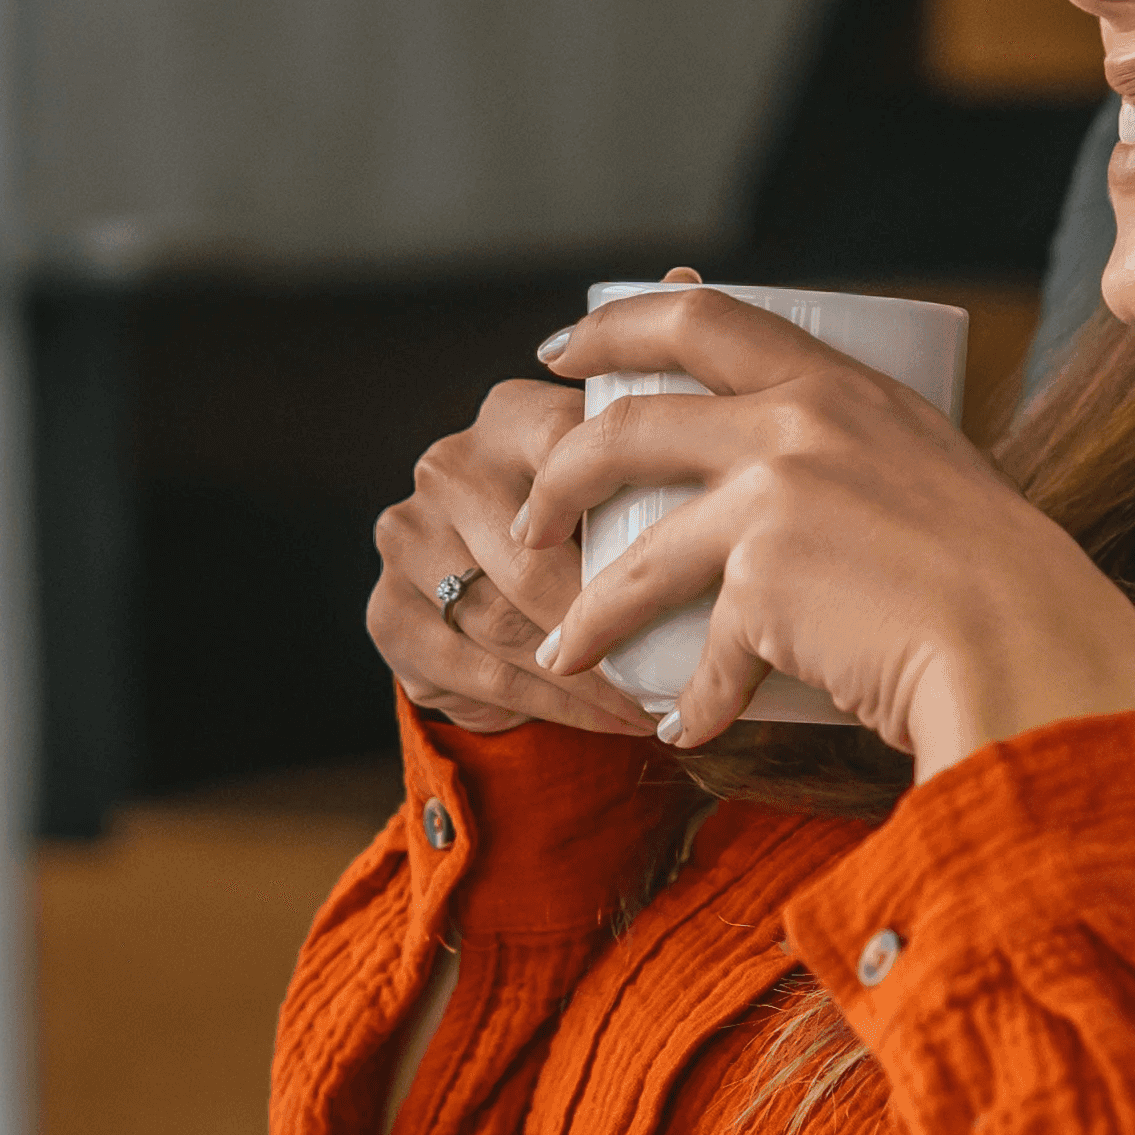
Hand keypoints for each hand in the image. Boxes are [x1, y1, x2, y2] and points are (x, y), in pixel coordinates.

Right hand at [365, 373, 660, 739]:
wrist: (486, 593)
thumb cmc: (586, 535)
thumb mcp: (620, 489)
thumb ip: (663, 483)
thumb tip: (747, 527)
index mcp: (510, 415)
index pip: (576, 457)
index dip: (632, 521)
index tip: (694, 572)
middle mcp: (447, 467)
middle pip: (535, 559)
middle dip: (608, 625)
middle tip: (683, 673)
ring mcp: (406, 538)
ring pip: (508, 623)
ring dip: (587, 677)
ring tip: (653, 705)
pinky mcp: (387, 611)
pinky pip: (479, 670)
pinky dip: (552, 705)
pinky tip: (605, 719)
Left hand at [513, 282, 1134, 777]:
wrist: (1031, 647)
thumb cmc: (1007, 588)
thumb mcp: (933, 484)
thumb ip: (865, 475)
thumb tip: (801, 522)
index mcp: (845, 385)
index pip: (706, 317)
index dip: (617, 326)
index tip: (565, 351)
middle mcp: (802, 422)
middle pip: (632, 423)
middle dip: (560, 471)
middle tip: (531, 515)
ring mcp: (775, 497)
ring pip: (639, 552)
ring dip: (589, 611)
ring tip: (563, 653)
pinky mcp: (764, 580)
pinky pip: (705, 650)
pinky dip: (696, 702)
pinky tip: (686, 731)